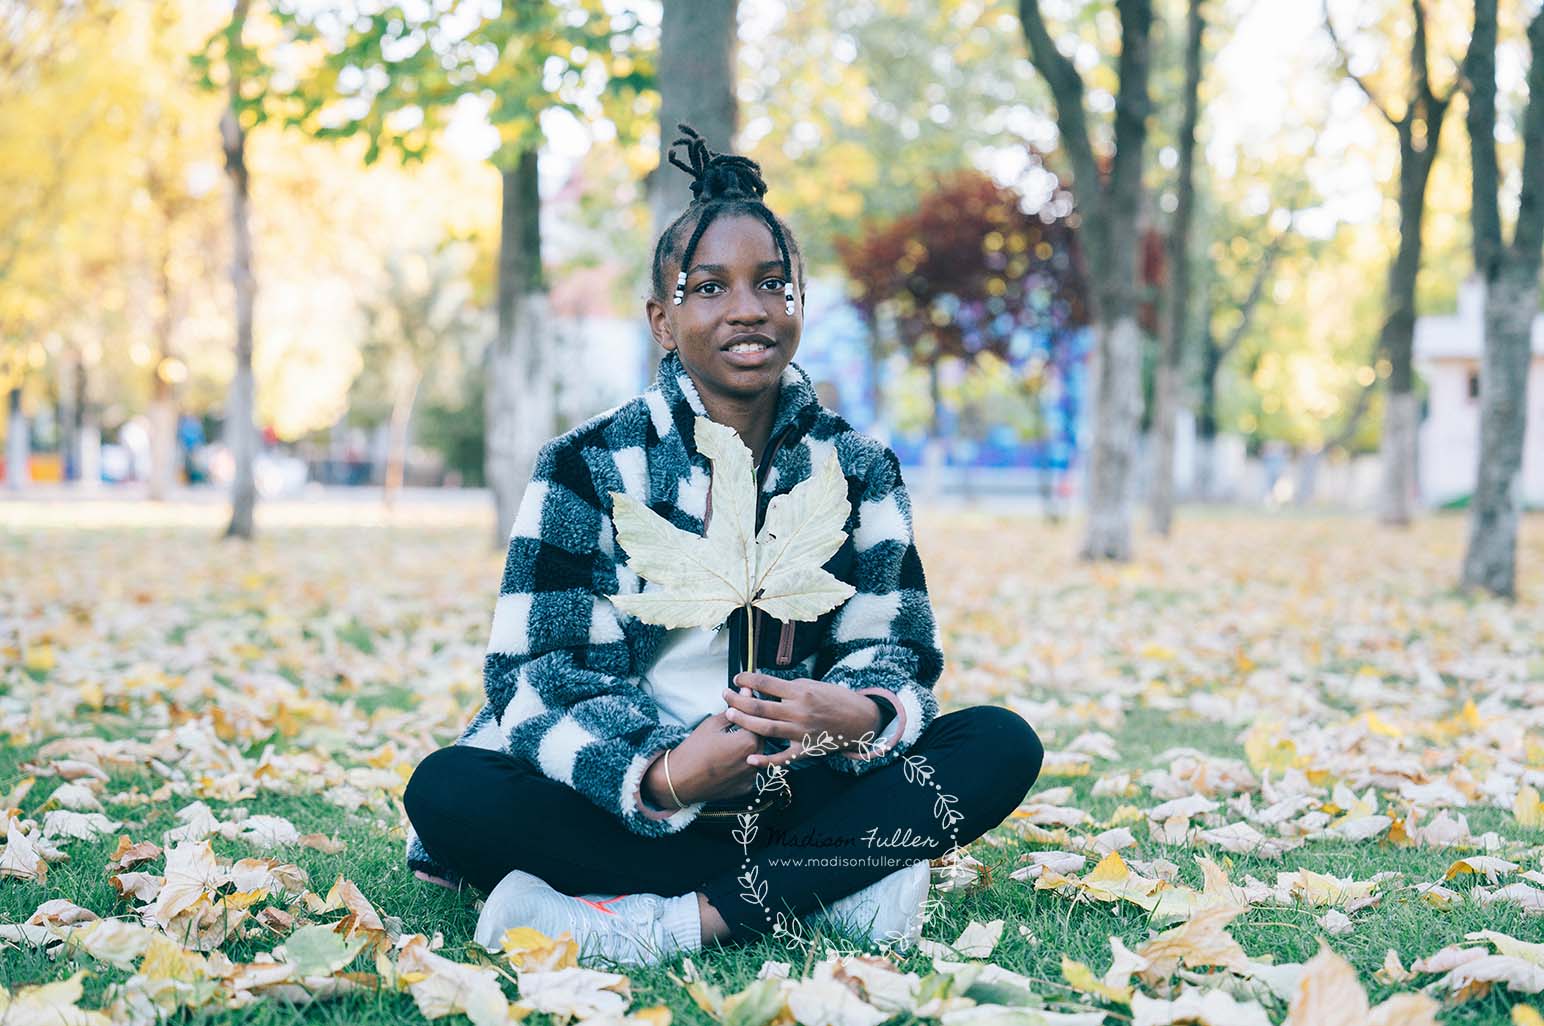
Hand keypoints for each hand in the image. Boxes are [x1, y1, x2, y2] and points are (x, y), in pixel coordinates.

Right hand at [643, 711, 764, 806]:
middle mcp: (754, 760)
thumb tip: (746, 693)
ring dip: (750, 746)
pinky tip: (731, 759)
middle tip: (738, 722)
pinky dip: (745, 763)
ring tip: (733, 741)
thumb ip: (735, 708)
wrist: (679, 780)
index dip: (752, 710)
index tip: (746, 702)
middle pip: (762, 738)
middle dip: (752, 728)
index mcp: (749, 742)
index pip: (760, 720)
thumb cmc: (694, 749)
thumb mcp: (713, 724)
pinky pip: (751, 771)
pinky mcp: (745, 788)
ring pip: (758, 755)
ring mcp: (750, 777)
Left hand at [722, 672, 882, 768]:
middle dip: (738, 700)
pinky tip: (751, 758)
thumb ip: (791, 687)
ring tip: (730, 714)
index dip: (748, 679)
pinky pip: (783, 757)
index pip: (766, 683)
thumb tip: (767, 686)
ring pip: (766, 729)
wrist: (862, 720)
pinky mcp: (806, 749)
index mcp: (801, 691)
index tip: (737, 677)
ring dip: (745, 722)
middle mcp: (799, 711)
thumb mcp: (815, 685)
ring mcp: (801, 732)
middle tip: (724, 694)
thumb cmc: (837, 700)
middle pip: (760, 707)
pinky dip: (766, 760)